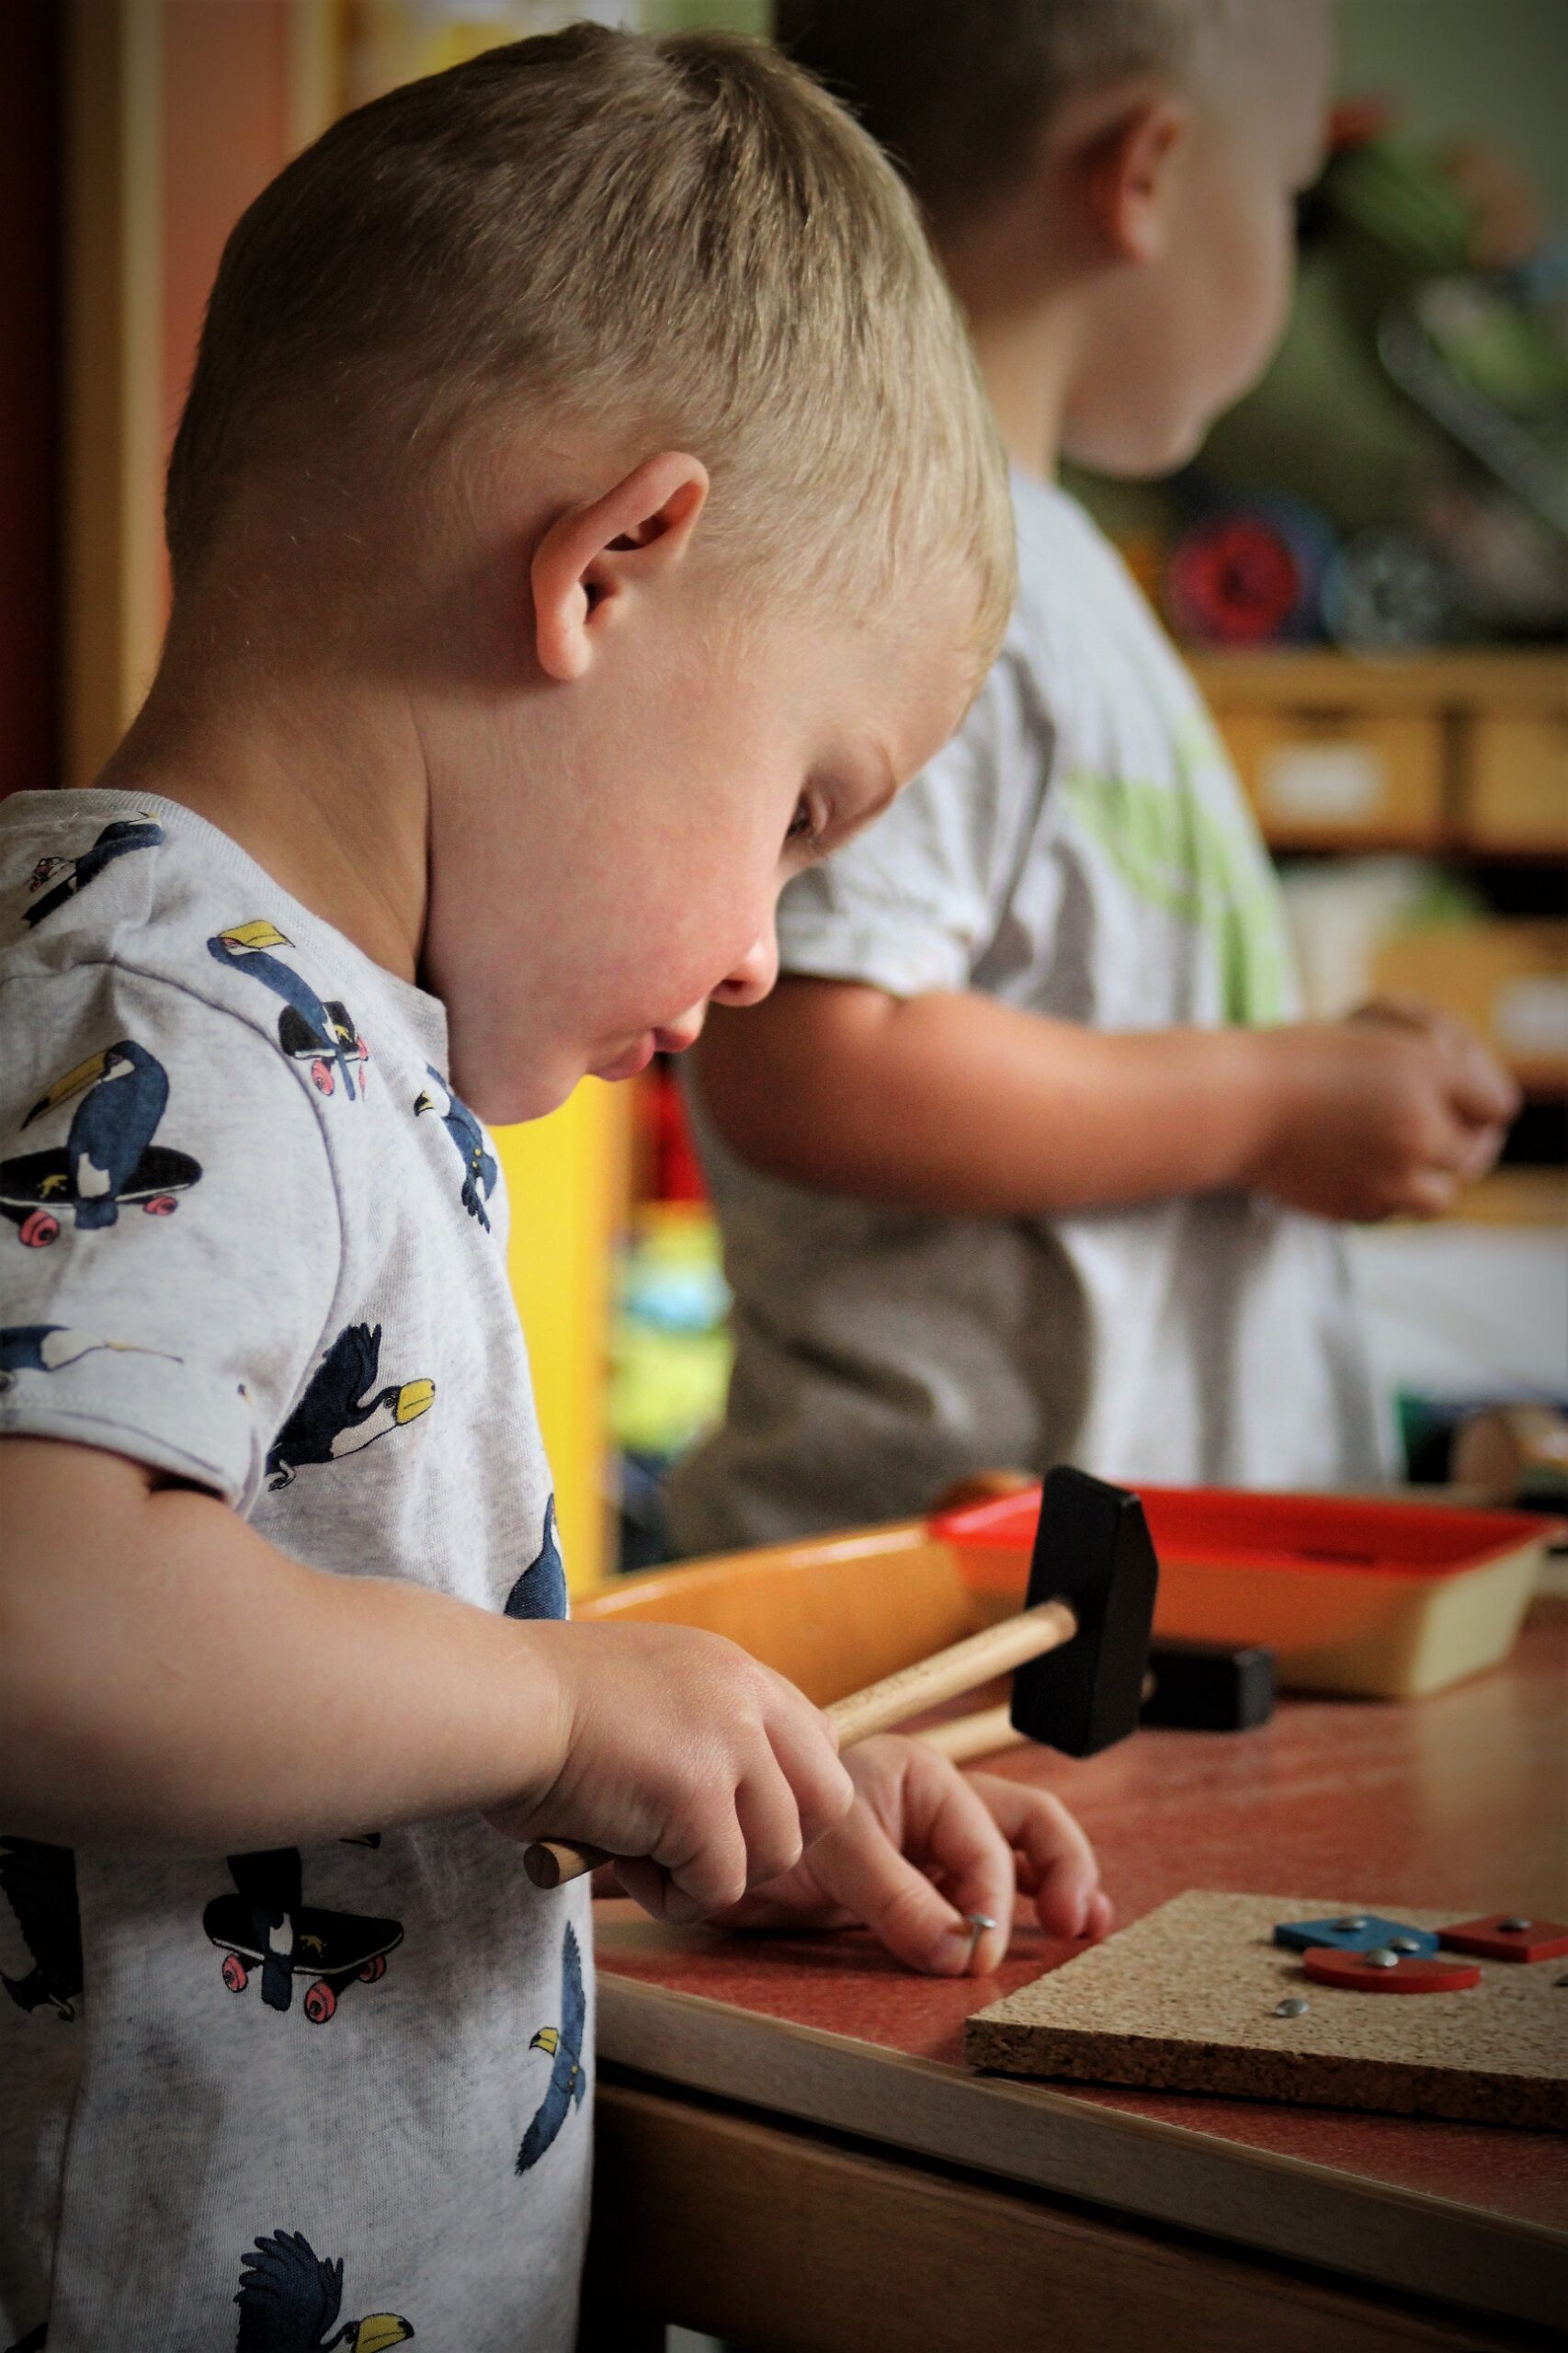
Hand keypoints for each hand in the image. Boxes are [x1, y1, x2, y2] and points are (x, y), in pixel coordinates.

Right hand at [485, 1621, 853, 1924]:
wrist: (494, 1701)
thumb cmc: (535, 1706)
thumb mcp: (642, 1694)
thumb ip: (695, 1731)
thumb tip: (722, 1806)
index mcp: (731, 1668)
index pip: (816, 1740)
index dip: (780, 1796)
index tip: (726, 1819)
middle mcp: (745, 1696)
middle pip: (828, 1799)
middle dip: (772, 1841)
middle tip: (701, 1852)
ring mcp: (729, 1743)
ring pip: (777, 1853)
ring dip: (714, 1873)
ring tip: (644, 1853)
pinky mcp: (699, 1797)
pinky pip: (720, 1886)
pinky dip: (673, 1895)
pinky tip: (623, 1862)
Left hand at [696, 1735, 1111, 1976]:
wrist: (711, 1851)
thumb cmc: (768, 1827)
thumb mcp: (829, 1853)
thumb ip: (897, 1898)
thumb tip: (964, 1950)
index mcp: (920, 1776)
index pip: (984, 1837)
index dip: (988, 1898)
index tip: (973, 1953)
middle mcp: (936, 1807)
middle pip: (1028, 1824)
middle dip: (1062, 1867)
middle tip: (1075, 1922)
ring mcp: (931, 1848)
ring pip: (1018, 1857)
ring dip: (1059, 1884)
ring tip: (1087, 1925)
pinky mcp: (919, 1889)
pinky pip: (986, 1893)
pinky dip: (1025, 1907)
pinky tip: (1056, 1929)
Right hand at [1245, 1010, 1517, 1220]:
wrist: (1236, 1104)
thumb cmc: (1294, 1061)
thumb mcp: (1372, 1040)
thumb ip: (1425, 1075)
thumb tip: (1470, 1111)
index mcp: (1427, 1070)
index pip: (1496, 1105)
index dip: (1483, 1107)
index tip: (1470, 1109)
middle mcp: (1420, 1124)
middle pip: (1473, 1153)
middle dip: (1460, 1144)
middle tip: (1446, 1139)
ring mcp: (1392, 1174)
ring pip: (1443, 1195)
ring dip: (1431, 1181)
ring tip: (1412, 1167)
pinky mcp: (1361, 1206)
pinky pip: (1395, 1211)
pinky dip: (1388, 1198)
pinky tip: (1367, 1176)